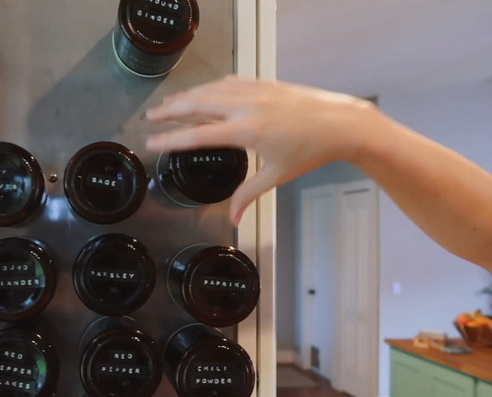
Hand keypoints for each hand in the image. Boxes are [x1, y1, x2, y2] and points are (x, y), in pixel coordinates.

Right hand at [146, 75, 378, 224]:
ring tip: (169, 104)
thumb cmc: (311, 151)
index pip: (197, 135)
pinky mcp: (264, 83)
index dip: (170, 139)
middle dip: (171, 110)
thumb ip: (248, 195)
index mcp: (246, 130)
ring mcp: (254, 91)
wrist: (340, 123)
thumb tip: (232, 219)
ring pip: (211, 89)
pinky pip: (228, 81)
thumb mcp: (276, 175)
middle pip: (197, 104)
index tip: (151, 141)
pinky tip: (202, 91)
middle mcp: (246, 105)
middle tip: (151, 115)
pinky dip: (210, 86)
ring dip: (187, 96)